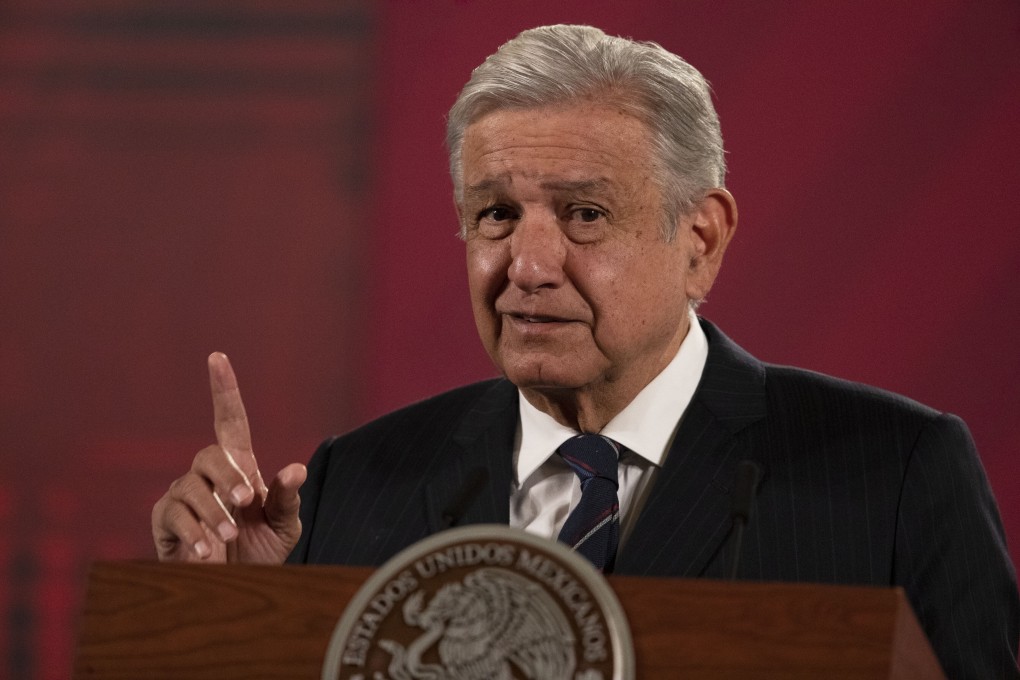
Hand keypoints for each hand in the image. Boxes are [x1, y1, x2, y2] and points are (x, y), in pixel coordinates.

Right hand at [151, 353, 306, 562]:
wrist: (236, 588)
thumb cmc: (261, 551)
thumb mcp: (283, 526)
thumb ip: (287, 498)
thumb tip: (295, 469)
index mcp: (241, 468)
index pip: (230, 420)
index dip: (224, 389)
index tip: (217, 358)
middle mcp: (209, 475)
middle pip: (210, 455)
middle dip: (229, 477)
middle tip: (245, 504)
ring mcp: (184, 495)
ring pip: (191, 487)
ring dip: (213, 513)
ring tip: (228, 539)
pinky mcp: (165, 519)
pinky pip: (174, 515)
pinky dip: (193, 534)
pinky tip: (206, 552)